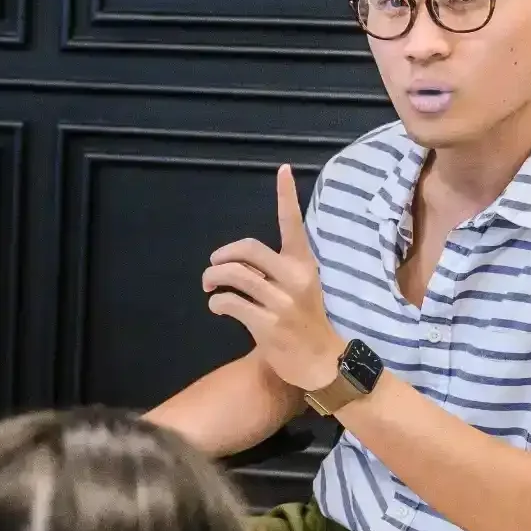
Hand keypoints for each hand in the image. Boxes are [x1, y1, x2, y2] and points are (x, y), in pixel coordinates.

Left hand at [201, 165, 341, 394]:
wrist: (320, 362)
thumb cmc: (304, 321)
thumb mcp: (298, 287)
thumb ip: (273, 270)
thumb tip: (239, 261)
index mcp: (304, 264)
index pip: (293, 223)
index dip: (286, 195)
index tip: (283, 169)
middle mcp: (294, 278)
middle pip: (247, 249)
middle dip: (222, 256)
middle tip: (213, 266)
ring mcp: (282, 301)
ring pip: (234, 276)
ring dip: (213, 280)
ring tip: (210, 287)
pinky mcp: (268, 324)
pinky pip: (231, 303)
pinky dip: (217, 303)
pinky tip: (218, 306)